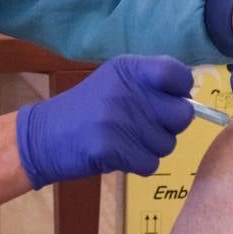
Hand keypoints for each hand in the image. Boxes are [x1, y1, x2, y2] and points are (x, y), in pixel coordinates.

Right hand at [16, 55, 193, 188]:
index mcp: (129, 69)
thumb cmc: (85, 110)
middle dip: (169, 127)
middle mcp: (126, 90)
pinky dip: (138, 165)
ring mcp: (118, 119)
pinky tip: (119, 155)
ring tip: (125, 141)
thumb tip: (188, 99)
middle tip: (145, 128)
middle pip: (182, 115)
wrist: (44, 136)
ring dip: (151, 148)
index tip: (169, 100)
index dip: (181, 91)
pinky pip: (150, 163)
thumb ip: (149, 84)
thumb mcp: (113, 82)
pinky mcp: (112, 148)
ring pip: (168, 144)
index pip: (177, 74)